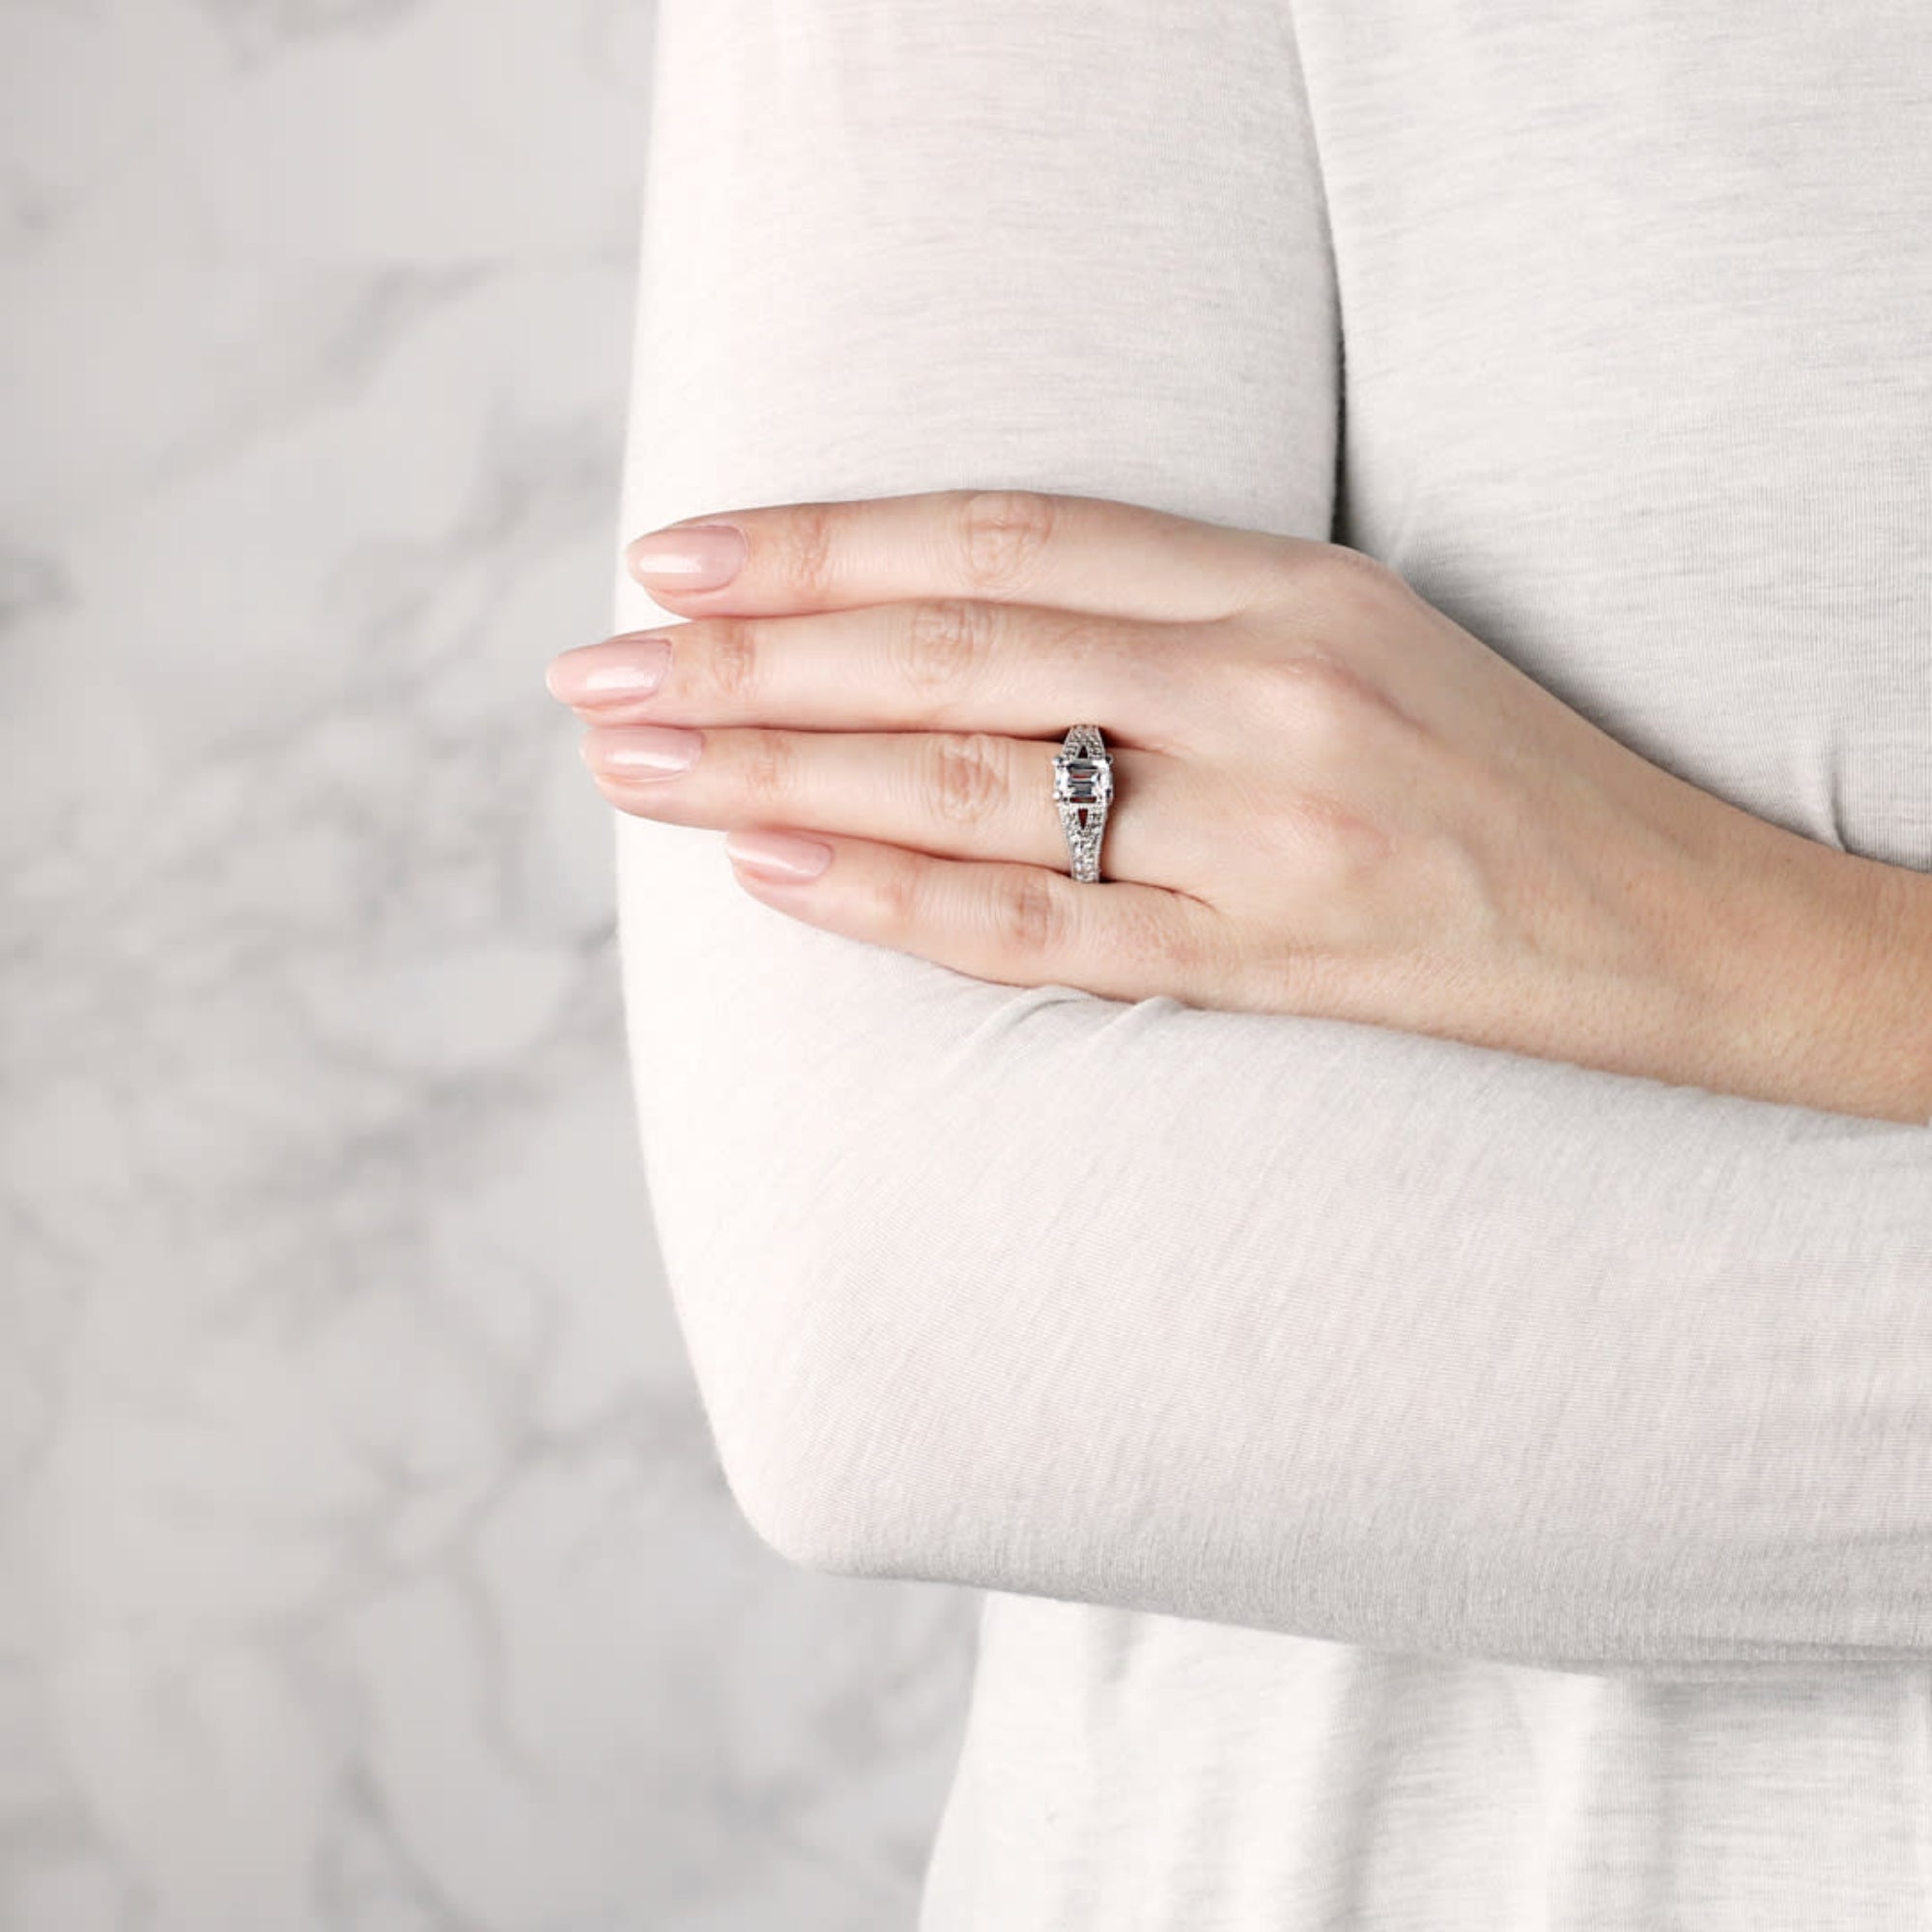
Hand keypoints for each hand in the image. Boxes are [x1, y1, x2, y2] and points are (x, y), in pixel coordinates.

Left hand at [546, 487, 1900, 1100]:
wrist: (1669, 921)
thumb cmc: (1494, 766)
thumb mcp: (1346, 627)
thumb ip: (1163, 614)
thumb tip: (936, 630)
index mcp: (1282, 582)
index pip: (999, 540)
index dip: (823, 544)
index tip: (678, 559)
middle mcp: (1264, 689)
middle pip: (950, 657)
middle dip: (751, 662)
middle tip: (597, 671)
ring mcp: (1262, 835)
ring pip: (968, 792)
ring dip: (779, 778)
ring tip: (638, 769)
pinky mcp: (1265, 965)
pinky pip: (1041, 934)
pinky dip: (891, 906)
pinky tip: (770, 879)